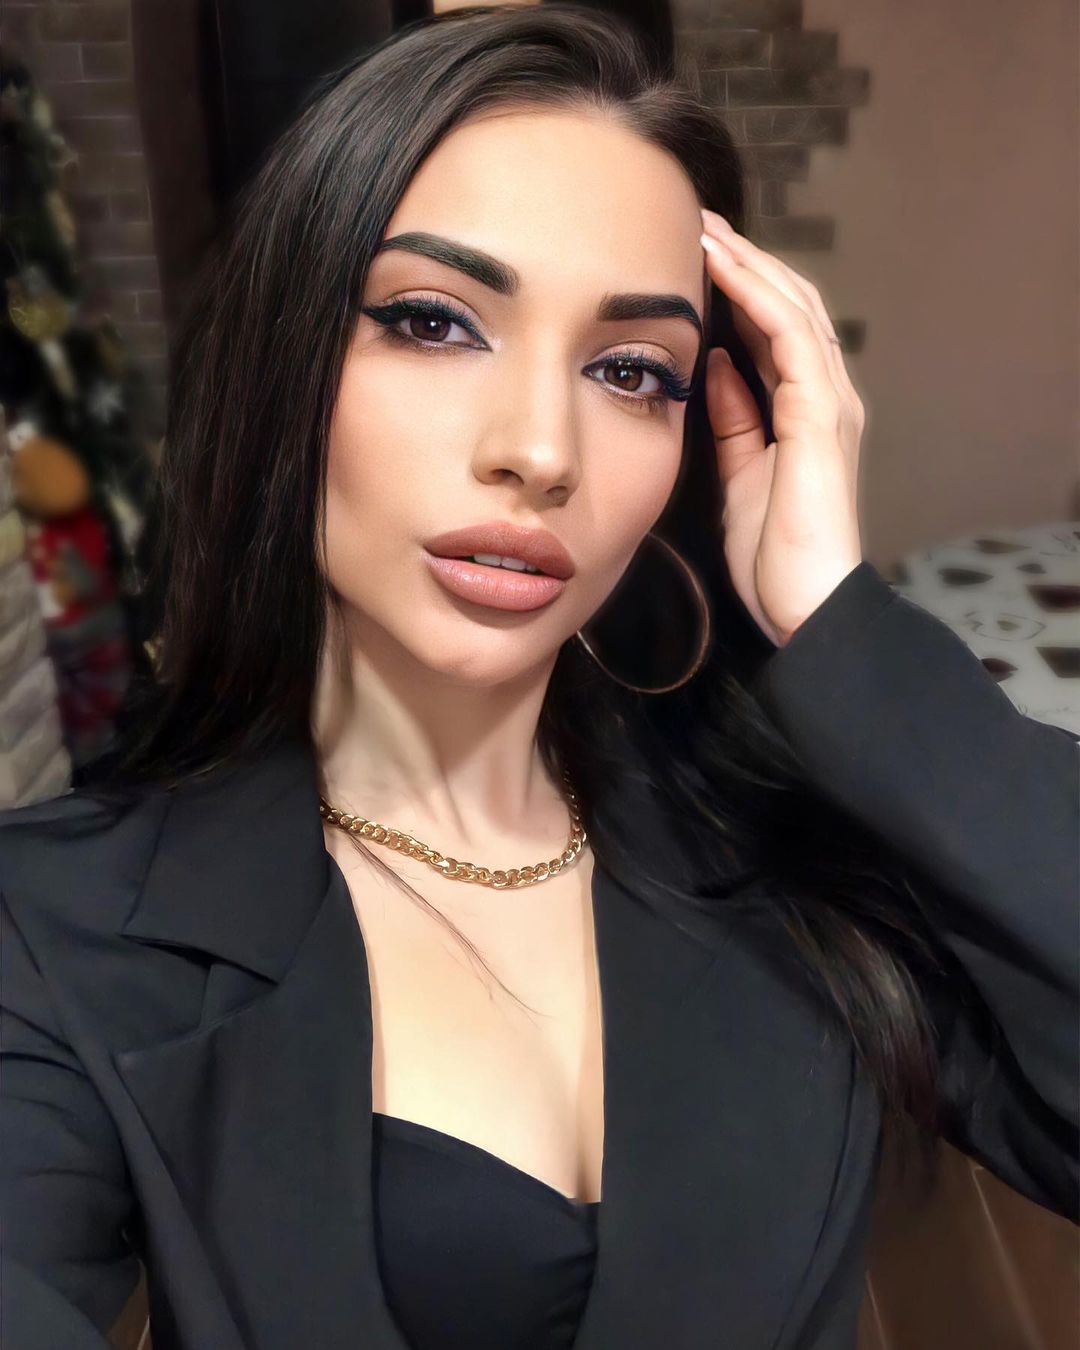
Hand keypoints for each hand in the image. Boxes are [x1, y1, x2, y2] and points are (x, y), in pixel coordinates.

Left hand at [699, 207, 864, 647]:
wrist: (805, 606)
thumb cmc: (773, 555)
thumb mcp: (740, 475)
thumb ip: (734, 420)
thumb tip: (713, 369)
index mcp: (805, 411)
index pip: (773, 330)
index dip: (737, 288)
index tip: (691, 258)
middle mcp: (825, 396)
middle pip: (787, 305)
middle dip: (743, 260)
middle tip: (695, 222)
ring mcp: (828, 402)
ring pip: (791, 307)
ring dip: (747, 262)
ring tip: (704, 227)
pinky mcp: (820, 415)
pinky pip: (787, 337)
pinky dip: (755, 295)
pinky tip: (722, 267)